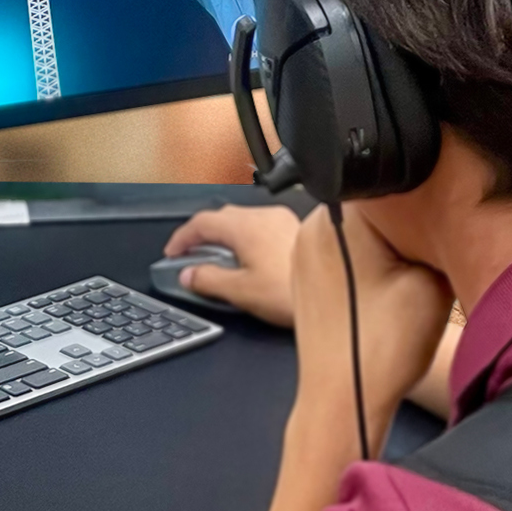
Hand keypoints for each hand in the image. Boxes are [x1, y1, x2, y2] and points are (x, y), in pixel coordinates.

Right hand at [162, 205, 301, 325]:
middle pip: (220, 217)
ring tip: (218, 260)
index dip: (181, 237)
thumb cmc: (293, 291)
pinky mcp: (294, 230)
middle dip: (201, 235)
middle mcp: (262, 216)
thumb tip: (188, 275)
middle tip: (190, 255)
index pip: (200, 222)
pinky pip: (260, 227)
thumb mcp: (241, 291)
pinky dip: (245, 239)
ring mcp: (280, 220)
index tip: (172, 253)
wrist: (339, 294)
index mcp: (244, 227)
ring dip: (225, 237)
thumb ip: (208, 280)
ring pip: (242, 221)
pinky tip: (249, 260)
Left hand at [289, 203, 451, 450]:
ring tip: (406, 279)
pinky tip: (386, 292)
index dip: (426, 203)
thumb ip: (439, 234)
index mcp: (338, 216)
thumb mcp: (432, 278)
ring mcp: (304, 251)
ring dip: (388, 246)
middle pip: (376, 206)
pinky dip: (370, 265)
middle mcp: (310, 225)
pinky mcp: (307, 275)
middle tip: (428, 257)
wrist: (343, 398)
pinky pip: (346, 252)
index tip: (442, 228)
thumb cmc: (384, 345)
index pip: (391, 183)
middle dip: (406, 226)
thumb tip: (447, 213)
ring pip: (361, 231)